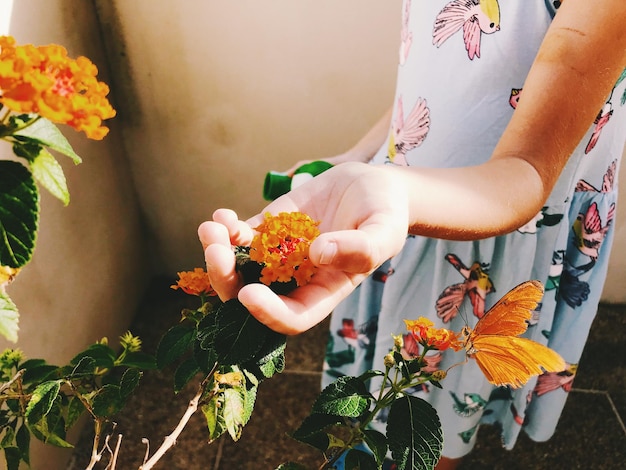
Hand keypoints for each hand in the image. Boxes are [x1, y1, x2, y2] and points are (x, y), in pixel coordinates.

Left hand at [198, 162, 408, 333]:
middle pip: (252, 296)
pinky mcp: (269, 228)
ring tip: (212, 228)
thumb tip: (318, 253)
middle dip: (227, 281)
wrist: (372, 185)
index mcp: (324, 291)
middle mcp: (296, 279)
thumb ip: (360, 247)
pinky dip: (226, 228)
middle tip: (216, 253)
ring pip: (238, 267)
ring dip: (218, 253)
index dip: (268, 314)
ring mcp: (278, 254)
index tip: (248, 295)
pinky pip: (240, 236)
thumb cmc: (386, 213)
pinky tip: (222, 215)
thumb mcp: (384, 231)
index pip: (293, 317)